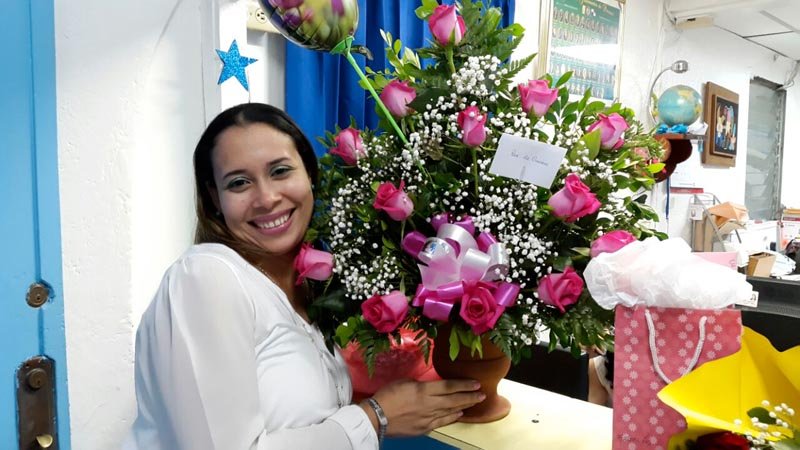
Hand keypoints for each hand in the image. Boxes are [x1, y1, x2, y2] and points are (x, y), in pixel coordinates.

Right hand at [365, 379, 484, 435]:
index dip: (464, 385)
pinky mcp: (424, 428)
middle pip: (454, 400)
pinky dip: (452, 417)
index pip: (449, 386)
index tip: (476, 383)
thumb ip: (419, 383)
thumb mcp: (403, 382)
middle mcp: (429, 404)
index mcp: (423, 390)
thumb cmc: (386, 396)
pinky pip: (442, 422)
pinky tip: (459, 414)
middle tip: (482, 394)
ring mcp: (428, 418)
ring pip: (451, 411)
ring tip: (474, 402)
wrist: (376, 418)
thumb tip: (427, 386)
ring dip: (464, 406)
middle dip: (470, 396)